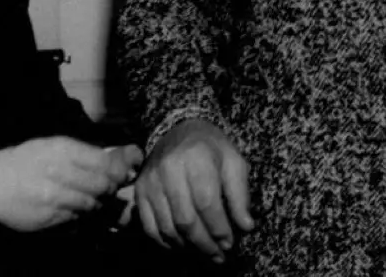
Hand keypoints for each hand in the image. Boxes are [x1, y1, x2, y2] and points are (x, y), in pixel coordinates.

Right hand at [0, 136, 140, 231]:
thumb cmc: (24, 161)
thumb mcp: (52, 145)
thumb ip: (81, 152)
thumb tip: (112, 158)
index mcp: (62, 151)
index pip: (105, 160)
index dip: (124, 163)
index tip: (134, 162)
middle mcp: (60, 174)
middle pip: (103, 184)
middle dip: (114, 183)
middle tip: (115, 182)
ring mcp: (55, 198)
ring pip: (93, 202)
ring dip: (99, 199)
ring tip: (96, 194)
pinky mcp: (50, 218)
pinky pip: (77, 216)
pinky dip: (82, 211)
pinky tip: (77, 204)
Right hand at [135, 118, 254, 263]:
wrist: (177, 129)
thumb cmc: (211, 148)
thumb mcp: (233, 161)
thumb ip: (240, 194)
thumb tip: (246, 226)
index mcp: (197, 158)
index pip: (207, 203)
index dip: (219, 228)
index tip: (230, 243)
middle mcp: (169, 169)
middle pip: (186, 219)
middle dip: (205, 244)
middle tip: (219, 255)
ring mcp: (151, 181)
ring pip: (167, 227)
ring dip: (187, 247)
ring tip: (204, 253)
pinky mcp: (139, 191)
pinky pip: (150, 227)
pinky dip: (166, 242)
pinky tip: (183, 246)